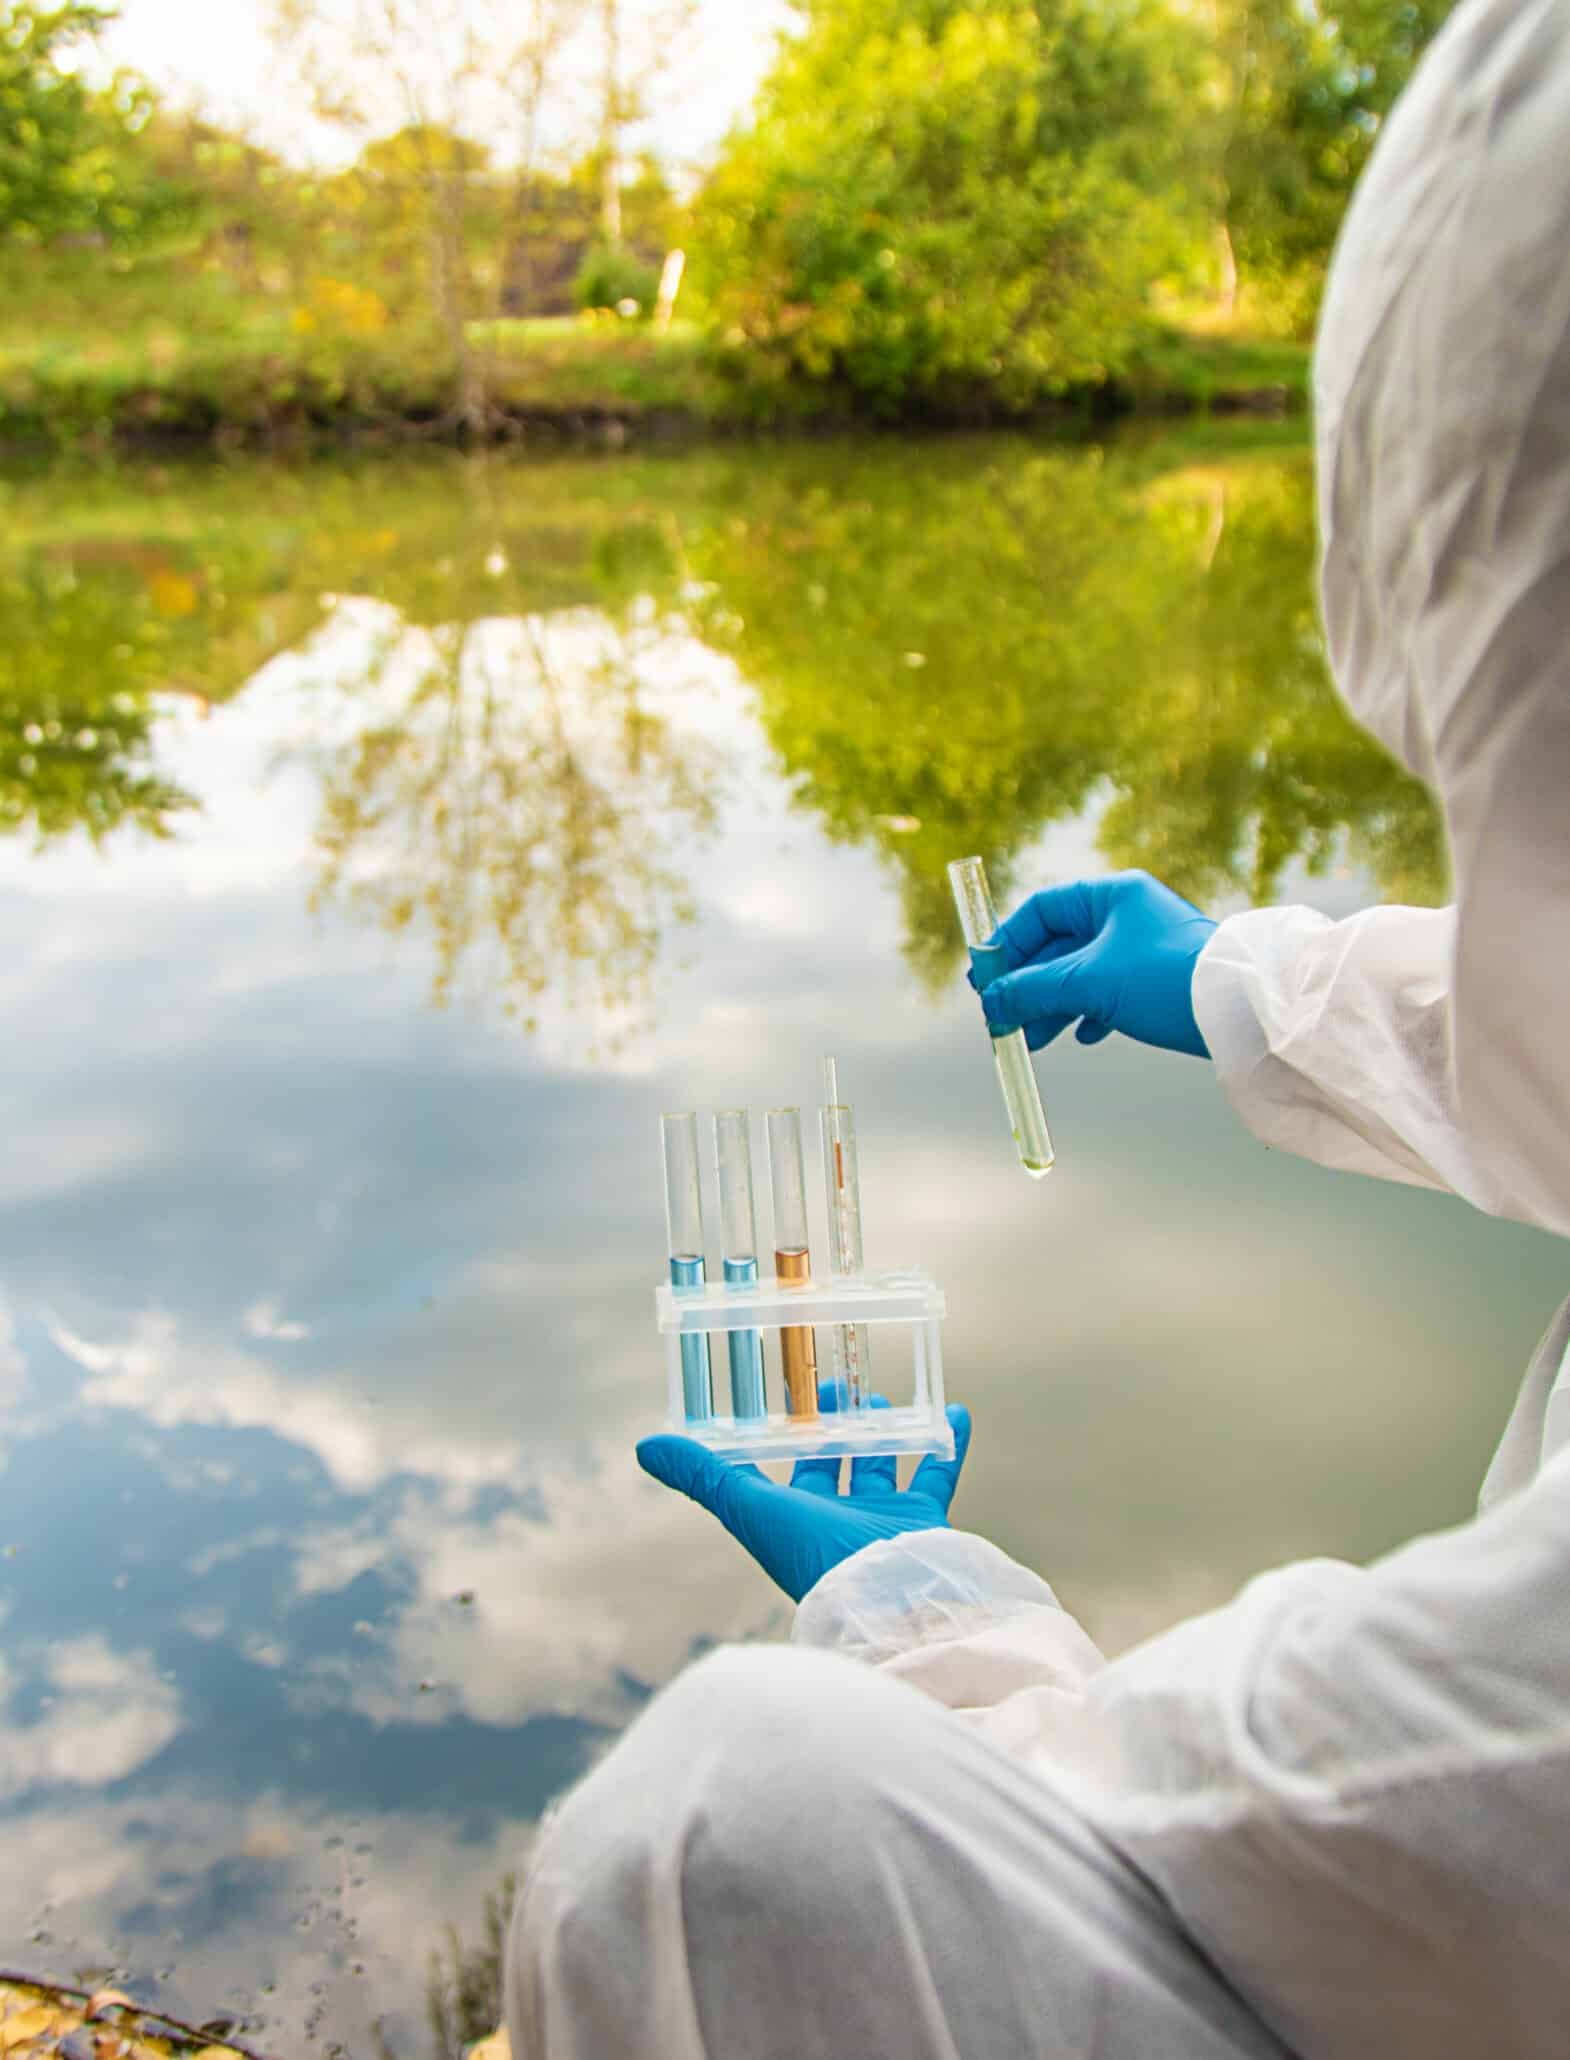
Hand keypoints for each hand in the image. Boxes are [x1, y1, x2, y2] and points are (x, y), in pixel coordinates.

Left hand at [637, 1397, 972, 1602]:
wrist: (886, 1602)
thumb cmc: (814, 1557)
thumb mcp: (751, 1508)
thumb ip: (703, 1477)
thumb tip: (645, 1445)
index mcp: (795, 1518)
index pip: (783, 1469)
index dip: (783, 1435)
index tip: (787, 1393)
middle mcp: (838, 1520)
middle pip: (835, 1464)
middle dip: (836, 1426)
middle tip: (837, 1382)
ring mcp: (884, 1522)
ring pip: (884, 1467)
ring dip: (884, 1431)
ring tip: (881, 1394)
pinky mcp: (926, 1522)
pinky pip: (939, 1474)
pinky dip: (948, 1442)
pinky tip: (954, 1409)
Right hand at [976, 870, 1215, 1055]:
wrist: (1238, 1012)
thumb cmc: (1164, 980)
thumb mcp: (1088, 982)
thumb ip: (1032, 989)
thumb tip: (990, 1002)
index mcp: (1112, 895)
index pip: (1041, 909)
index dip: (1008, 942)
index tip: (984, 977)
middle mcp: (1127, 915)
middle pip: (1057, 945)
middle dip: (1026, 985)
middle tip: (1000, 1017)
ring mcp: (1144, 949)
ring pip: (1080, 974)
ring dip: (1050, 1006)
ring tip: (1029, 1040)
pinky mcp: (1159, 982)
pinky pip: (1109, 994)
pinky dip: (1087, 1014)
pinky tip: (1079, 1037)